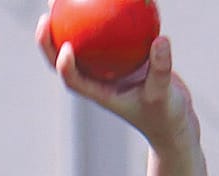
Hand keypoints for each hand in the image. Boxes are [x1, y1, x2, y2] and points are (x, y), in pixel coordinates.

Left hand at [36, 20, 195, 151]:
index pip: (74, 80)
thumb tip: (160, 39)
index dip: (64, 66)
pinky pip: (108, 31)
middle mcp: (96, 79)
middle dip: (49, 39)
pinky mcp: (118, 57)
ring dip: (67, 18)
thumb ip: (161, 71)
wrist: (172, 119)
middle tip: (46, 13)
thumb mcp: (165, 96)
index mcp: (99, 93)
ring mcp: (105, 67)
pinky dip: (106, 12)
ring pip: (81, 41)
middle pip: (64, 58)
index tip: (66, 47)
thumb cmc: (166, 115)